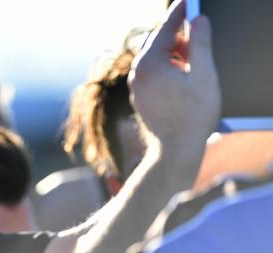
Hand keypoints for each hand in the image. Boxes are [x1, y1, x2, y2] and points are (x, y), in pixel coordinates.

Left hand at [130, 0, 220, 152]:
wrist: (175, 150)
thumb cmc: (192, 117)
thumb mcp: (204, 76)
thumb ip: (201, 44)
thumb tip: (199, 21)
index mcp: (150, 65)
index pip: (164, 29)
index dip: (179, 14)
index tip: (187, 4)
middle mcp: (137, 73)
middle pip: (156, 41)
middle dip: (176, 36)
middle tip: (195, 40)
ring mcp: (136, 85)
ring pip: (153, 56)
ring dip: (173, 53)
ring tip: (191, 65)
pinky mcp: (139, 95)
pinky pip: (151, 71)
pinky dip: (165, 67)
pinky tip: (181, 78)